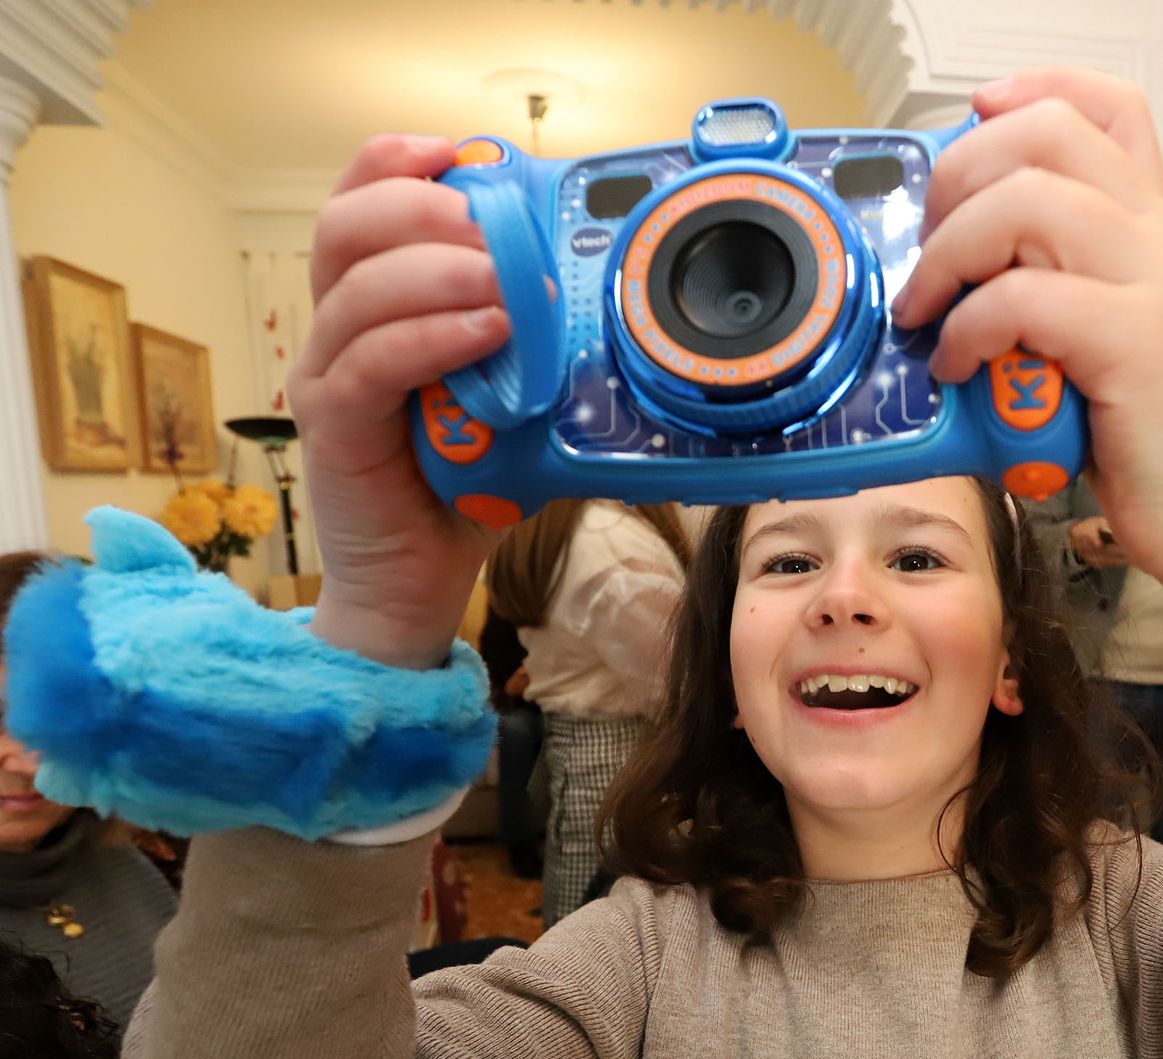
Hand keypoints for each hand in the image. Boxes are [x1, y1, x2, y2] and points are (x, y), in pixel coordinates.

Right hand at [289, 135, 511, 668]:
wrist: (416, 581)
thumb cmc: (463, 486)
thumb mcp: (510, 398)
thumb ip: (535, 345)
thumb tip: (613, 298)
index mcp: (375, 306)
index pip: (359, 205)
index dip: (395, 164)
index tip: (456, 153)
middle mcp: (337, 330)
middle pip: (344, 228)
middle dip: (419, 207)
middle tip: (488, 226)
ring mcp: (328, 377)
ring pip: (354, 289)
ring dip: (436, 271)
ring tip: (502, 284)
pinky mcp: (334, 429)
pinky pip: (371, 363)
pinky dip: (430, 338)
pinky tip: (488, 334)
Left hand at [893, 68, 1162, 731]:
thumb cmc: (1131, 435)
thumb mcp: (1082, 337)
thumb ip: (1040, 279)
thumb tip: (944, 253)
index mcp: (1149, 226)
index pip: (1108, 106)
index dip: (1032, 90)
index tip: (971, 122)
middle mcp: (1159, 237)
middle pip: (1045, 136)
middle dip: (954, 182)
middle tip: (928, 253)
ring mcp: (1154, 283)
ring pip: (1024, 204)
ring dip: (947, 255)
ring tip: (927, 315)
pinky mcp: (1135, 341)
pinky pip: (1021, 298)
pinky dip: (967, 330)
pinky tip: (957, 367)